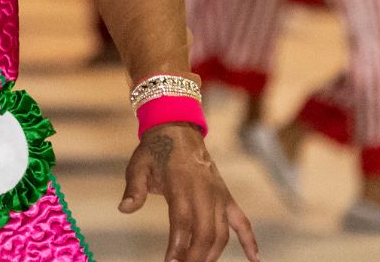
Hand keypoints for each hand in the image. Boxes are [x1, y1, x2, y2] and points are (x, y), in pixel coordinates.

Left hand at [120, 123, 260, 261]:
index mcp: (181, 185)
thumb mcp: (138, 165)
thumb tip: (124, 208)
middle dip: (195, 256)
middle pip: (205, 232)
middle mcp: (204, 192)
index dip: (178, 246)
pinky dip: (250, 241)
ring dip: (212, 255)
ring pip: (221, 233)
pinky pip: (242, 222)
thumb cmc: (155, 151)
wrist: (178, 131)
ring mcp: (219, 196)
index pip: (183, 222)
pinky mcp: (227, 198)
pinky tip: (254, 260)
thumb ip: (133, 188)